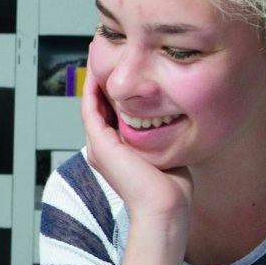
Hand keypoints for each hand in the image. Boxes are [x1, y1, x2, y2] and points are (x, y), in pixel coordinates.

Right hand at [80, 72, 192, 226]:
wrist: (164, 207)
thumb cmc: (171, 190)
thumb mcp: (165, 154)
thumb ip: (162, 138)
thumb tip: (174, 123)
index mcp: (115, 154)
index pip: (110, 117)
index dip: (114, 95)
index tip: (124, 76)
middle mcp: (102, 150)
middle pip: (98, 108)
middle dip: (103, 83)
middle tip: (108, 57)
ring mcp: (98, 147)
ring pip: (92, 105)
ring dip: (94, 81)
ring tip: (100, 58)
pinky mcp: (100, 144)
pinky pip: (91, 108)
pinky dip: (92, 89)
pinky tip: (99, 71)